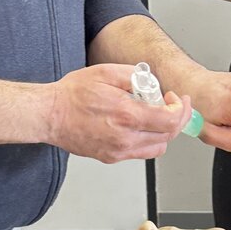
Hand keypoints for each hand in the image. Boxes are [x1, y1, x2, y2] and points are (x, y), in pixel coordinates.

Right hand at [51, 64, 190, 161]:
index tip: (177, 99)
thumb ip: (135, 75)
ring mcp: (118, 151)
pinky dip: (148, 140)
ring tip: (154, 114)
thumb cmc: (72, 95)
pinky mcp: (111, 157)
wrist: (50, 115)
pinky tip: (139, 125)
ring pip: (157, 148)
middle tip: (170, 105)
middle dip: (176, 118)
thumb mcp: (107, 72)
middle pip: (168, 136)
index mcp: (127, 115)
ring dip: (163, 131)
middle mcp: (125, 138)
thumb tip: (152, 83)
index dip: (181, 109)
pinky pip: (141, 153)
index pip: (170, 121)